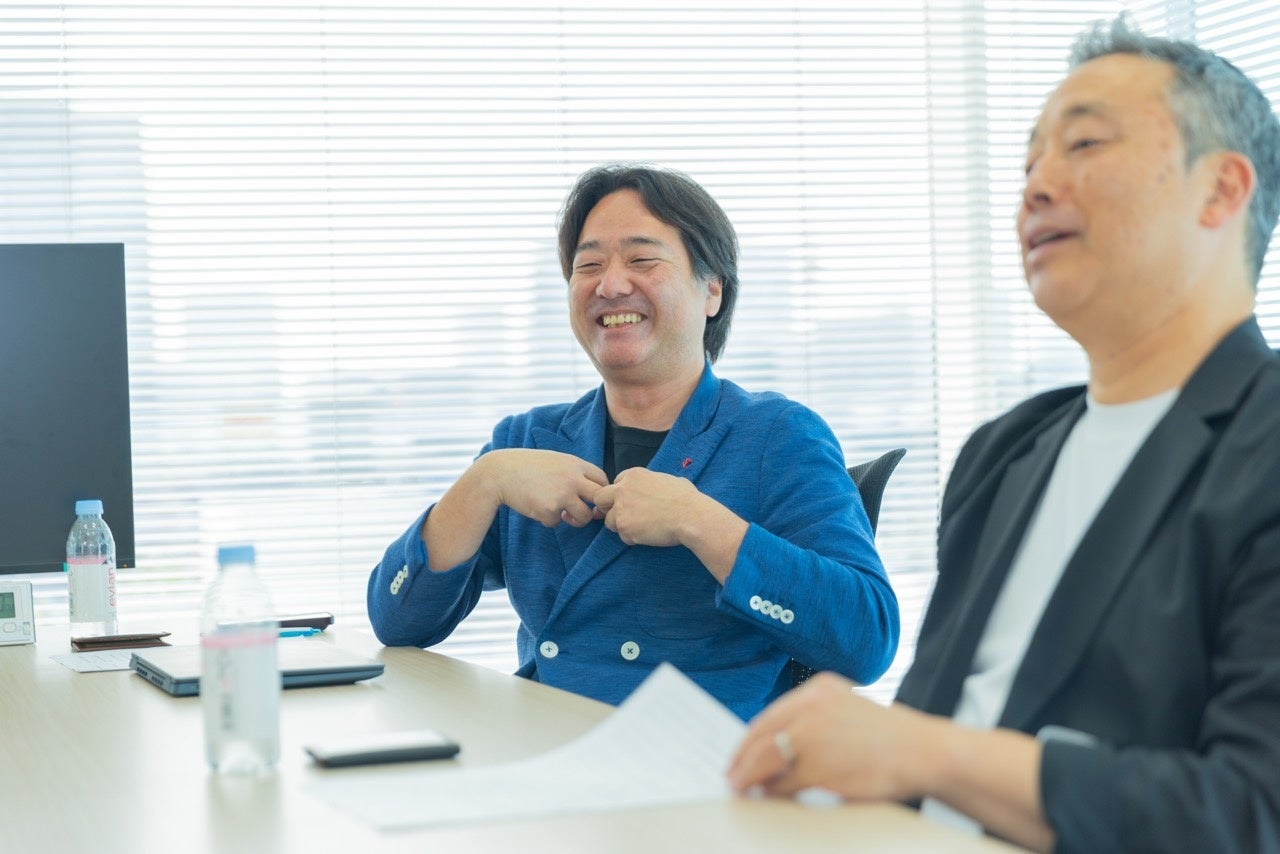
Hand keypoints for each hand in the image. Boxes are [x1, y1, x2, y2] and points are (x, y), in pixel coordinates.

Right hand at [484, 449, 608, 527]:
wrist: (500, 473)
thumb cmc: (526, 466)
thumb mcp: (555, 460)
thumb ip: (573, 472)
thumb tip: (591, 490)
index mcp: (575, 464)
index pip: (602, 479)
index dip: (600, 491)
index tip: (593, 499)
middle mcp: (572, 479)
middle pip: (599, 499)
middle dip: (595, 509)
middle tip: (588, 513)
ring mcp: (562, 495)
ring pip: (583, 517)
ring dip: (575, 520)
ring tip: (563, 515)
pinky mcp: (549, 510)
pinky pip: (557, 522)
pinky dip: (549, 519)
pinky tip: (537, 508)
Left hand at [592, 467, 701, 546]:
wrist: (690, 516)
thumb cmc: (686, 498)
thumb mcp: (669, 479)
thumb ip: (654, 482)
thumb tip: (660, 487)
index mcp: (633, 475)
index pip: (615, 483)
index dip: (623, 494)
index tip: (633, 502)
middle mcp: (622, 490)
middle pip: (600, 499)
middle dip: (608, 508)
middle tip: (624, 516)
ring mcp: (621, 509)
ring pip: (609, 521)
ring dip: (622, 526)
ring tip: (642, 528)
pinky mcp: (624, 528)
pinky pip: (622, 536)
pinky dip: (633, 538)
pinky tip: (648, 535)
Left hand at [726, 672, 938, 802]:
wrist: (926, 751)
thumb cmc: (889, 738)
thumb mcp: (846, 712)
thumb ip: (812, 721)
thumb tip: (773, 749)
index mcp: (818, 689)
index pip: (770, 715)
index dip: (749, 739)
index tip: (738, 754)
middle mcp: (813, 706)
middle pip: (762, 735)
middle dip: (743, 758)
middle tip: (731, 776)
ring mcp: (816, 735)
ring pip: (769, 758)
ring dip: (752, 776)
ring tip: (743, 788)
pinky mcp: (822, 765)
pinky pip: (786, 782)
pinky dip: (774, 791)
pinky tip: (770, 796)